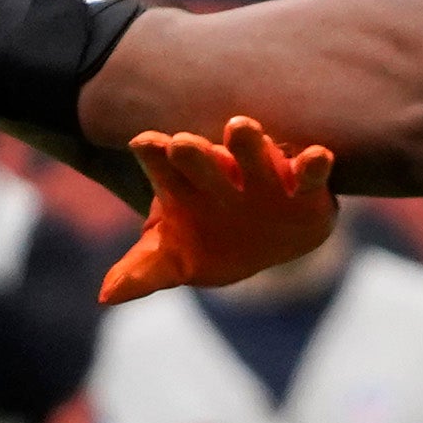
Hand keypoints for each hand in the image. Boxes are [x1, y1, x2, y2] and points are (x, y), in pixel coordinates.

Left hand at [105, 116, 336, 303]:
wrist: (272, 238)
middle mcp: (223, 174)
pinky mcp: (305, 188)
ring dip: (249, 144)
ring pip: (255, 157)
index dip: (155, 156)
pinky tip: (316, 156)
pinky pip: (311, 174)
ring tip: (241, 128)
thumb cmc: (212, 239)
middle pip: (204, 161)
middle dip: (194, 154)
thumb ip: (146, 270)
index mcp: (186, 186)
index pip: (164, 167)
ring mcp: (264, 178)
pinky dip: (314, 164)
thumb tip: (106, 295)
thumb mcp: (177, 258)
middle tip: (182, 144)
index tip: (145, 143)